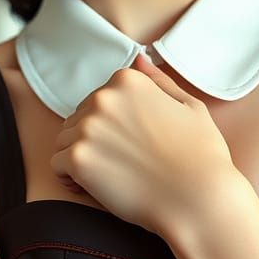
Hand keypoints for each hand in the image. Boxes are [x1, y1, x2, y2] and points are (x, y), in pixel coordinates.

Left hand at [50, 52, 241, 237]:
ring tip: (109, 176)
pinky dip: (72, 178)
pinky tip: (96, 187)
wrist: (197, 199)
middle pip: (78, 118)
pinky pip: (58, 165)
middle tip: (122, 163)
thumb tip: (139, 59)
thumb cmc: (200, 156)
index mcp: (127, 81)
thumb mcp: (189, 105)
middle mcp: (103, 98)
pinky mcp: (78, 159)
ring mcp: (88, 128)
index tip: (128, 143)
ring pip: (65, 140)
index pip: (98, 99)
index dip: (111, 125)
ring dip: (81, 157)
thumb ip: (158, 80)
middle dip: (93, 139)